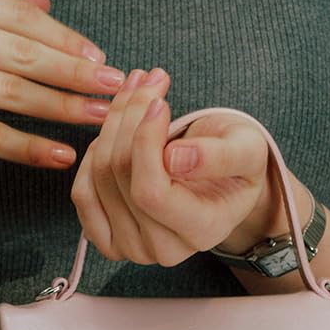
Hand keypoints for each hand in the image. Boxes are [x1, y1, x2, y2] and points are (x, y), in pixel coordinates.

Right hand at [0, 0, 125, 169]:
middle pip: (20, 51)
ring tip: (100, 119)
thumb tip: (44, 2)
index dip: (63, 36)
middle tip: (116, 85)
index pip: (15, 14)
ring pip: (10, 91)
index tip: (98, 54)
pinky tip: (58, 154)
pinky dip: (27, 145)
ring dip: (62, 107)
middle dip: (76, 70)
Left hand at [70, 66, 276, 265]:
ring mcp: (130, 248)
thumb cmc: (237, 161)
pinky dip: (94, 153)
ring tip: (135, 91)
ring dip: (112, 124)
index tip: (160, 102)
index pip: (152, 192)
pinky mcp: (106, 237)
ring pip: (99, 176)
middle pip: (122, 177)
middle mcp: (163, 250)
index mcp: (202, 231)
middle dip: (129, 118)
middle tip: (146, 79)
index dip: (146, 141)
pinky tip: (117, 132)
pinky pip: (82, 193)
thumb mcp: (247, 148)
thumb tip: (174, 159)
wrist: (222, 180)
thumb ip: (219, 155)